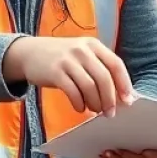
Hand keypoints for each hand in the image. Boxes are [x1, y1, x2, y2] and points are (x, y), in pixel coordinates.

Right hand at [2, 36, 134, 115]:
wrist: (29, 52)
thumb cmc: (61, 58)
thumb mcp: (81, 54)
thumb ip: (98, 68)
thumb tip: (118, 94)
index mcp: (93, 45)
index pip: (115, 64)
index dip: (124, 84)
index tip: (127, 101)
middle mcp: (82, 50)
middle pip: (104, 78)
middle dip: (110, 99)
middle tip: (110, 113)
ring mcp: (68, 60)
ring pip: (89, 86)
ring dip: (95, 103)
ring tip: (94, 111)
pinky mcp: (54, 72)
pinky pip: (73, 92)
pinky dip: (79, 104)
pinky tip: (79, 108)